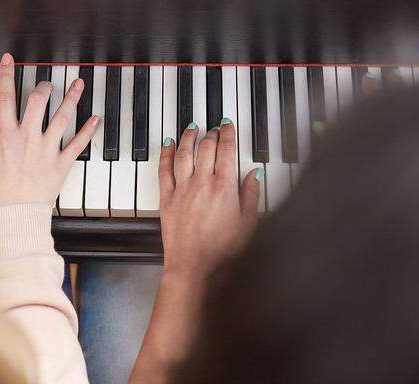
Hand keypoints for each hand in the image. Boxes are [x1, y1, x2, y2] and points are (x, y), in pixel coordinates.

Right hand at [0, 53, 99, 210]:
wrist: (15, 217)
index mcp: (6, 137)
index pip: (5, 98)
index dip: (6, 75)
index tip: (9, 61)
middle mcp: (29, 138)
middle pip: (39, 101)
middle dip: (43, 87)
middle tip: (46, 83)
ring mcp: (47, 150)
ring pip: (62, 117)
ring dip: (71, 98)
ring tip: (78, 84)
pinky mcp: (61, 164)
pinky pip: (78, 144)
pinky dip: (88, 130)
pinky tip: (95, 118)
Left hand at [158, 119, 261, 277]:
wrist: (194, 267)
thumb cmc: (222, 251)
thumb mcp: (248, 223)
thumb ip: (250, 195)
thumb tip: (254, 174)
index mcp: (225, 187)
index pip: (226, 150)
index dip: (227, 134)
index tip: (227, 126)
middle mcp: (202, 183)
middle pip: (206, 148)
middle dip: (211, 134)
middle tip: (214, 128)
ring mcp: (182, 189)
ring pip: (184, 153)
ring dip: (189, 137)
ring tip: (192, 127)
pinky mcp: (167, 198)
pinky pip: (164, 170)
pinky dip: (166, 154)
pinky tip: (168, 144)